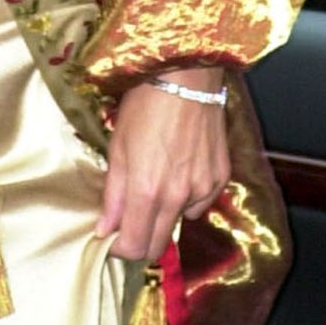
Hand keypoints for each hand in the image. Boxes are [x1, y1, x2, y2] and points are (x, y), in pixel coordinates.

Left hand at [96, 67, 229, 261]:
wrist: (185, 76)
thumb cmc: (144, 106)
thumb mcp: (117, 148)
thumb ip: (112, 195)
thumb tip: (104, 229)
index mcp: (146, 191)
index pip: (134, 247)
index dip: (120, 248)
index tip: (113, 237)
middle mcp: (177, 197)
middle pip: (158, 246)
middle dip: (141, 240)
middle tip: (130, 220)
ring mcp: (203, 188)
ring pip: (179, 222)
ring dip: (165, 214)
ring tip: (157, 181)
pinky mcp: (221, 177)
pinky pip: (200, 202)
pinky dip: (188, 196)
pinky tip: (180, 169)